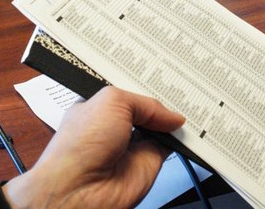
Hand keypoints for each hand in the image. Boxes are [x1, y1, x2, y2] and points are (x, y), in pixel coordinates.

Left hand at [3, 86, 185, 208]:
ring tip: (186, 101)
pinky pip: (170, 146)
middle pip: (145, 107)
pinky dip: (180, 138)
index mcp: (98, 106)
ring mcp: (131, 144)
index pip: (126, 90)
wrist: (80, 190)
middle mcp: (114, 126)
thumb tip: (170, 115)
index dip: (143, 83)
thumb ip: (146, 104)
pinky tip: (185, 126)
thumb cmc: (78, 146)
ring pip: (160, 126)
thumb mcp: (113, 102)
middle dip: (161, 98)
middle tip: (179, 85)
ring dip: (171, 118)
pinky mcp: (147, 162)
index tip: (162, 74)